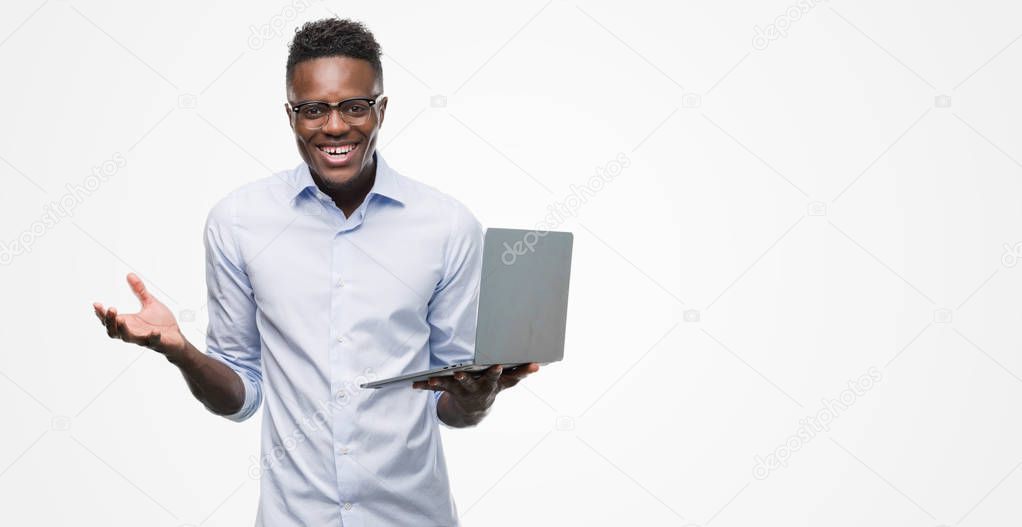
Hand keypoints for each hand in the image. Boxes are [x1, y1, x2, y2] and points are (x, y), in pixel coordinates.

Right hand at [93, 273, 185, 355]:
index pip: (109, 320)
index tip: (96, 303)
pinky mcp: (156, 343)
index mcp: (128, 323)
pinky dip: (152, 337)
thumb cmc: (162, 322)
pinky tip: (155, 331)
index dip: (101, 313)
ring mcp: (143, 339)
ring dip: (123, 329)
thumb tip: (129, 274)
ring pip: (127, 338)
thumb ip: (139, 291)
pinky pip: (152, 342)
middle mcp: (132, 332)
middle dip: (109, 320)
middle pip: (112, 331)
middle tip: (110, 308)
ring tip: (122, 319)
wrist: (177, 337)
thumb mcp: (150, 303)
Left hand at [412, 363, 539, 413]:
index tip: (508, 364)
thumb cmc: (491, 387)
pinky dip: (425, 385)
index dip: (508, 371)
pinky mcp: (451, 391)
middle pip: (477, 382)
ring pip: (454, 386)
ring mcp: (464, 391)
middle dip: (474, 377)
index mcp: (494, 383)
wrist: (473, 412)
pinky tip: (413, 385)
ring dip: (444, 382)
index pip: (504, 377)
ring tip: (434, 379)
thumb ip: (521, 372)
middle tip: (468, 372)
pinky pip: (436, 388)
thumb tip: (540, 364)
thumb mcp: (507, 382)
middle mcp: (480, 388)